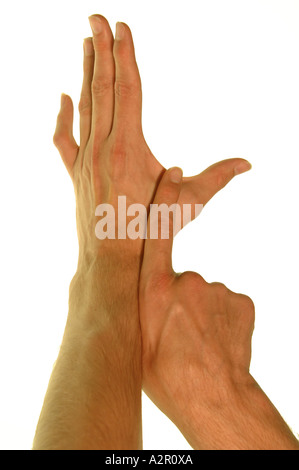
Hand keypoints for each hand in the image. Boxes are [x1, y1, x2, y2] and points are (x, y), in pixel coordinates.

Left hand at [53, 15, 251, 266]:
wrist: (112, 260)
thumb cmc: (151, 233)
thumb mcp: (188, 203)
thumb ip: (217, 178)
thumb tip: (247, 164)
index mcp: (128, 148)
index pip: (128, 89)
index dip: (126, 56)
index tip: (122, 29)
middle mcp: (102, 147)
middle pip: (103, 88)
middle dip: (101, 50)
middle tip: (96, 18)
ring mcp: (84, 159)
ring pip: (84, 106)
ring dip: (85, 73)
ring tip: (86, 44)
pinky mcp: (75, 173)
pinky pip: (63, 139)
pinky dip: (62, 117)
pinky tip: (62, 97)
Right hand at [139, 168, 298, 449]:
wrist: (214, 398)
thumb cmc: (167, 376)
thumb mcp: (136, 342)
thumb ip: (138, 307)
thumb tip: (147, 294)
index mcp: (154, 290)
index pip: (158, 233)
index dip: (165, 201)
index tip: (174, 173)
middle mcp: (186, 282)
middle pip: (182, 280)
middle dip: (180, 302)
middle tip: (178, 335)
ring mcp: (217, 290)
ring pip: (206, 295)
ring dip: (201, 314)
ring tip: (198, 343)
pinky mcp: (242, 301)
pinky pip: (228, 303)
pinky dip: (222, 318)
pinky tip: (218, 341)